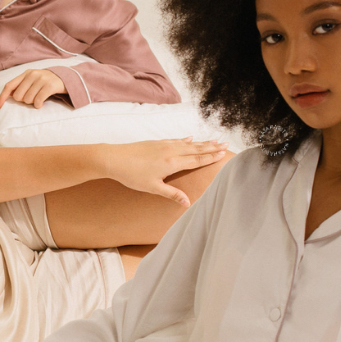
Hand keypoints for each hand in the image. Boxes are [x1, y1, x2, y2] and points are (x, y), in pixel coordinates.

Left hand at [0, 69, 66, 109]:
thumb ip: (21, 85)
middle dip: (23, 101)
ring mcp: (41, 79)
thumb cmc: (46, 82)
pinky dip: (38, 105)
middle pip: (18, 96)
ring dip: (32, 103)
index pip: (9, 86)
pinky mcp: (50, 86)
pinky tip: (41, 103)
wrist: (66, 78)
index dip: (2, 97)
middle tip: (32, 98)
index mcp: (26, 73)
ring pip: (28, 100)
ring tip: (38, 99)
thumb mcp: (33, 80)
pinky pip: (38, 101)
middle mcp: (32, 74)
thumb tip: (7, 95)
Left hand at [102, 138, 228, 206]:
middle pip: (195, 149)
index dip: (210, 157)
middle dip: (211, 147)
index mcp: (172, 163)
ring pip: (187, 143)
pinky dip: (185, 139)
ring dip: (201, 142)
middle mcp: (171, 151)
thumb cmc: (132, 175)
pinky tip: (190, 138)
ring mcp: (164, 145)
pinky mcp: (156, 143)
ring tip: (213, 140)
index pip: (196, 160)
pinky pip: (175, 140)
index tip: (223, 154)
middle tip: (225, 144)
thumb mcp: (153, 188)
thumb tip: (188, 203)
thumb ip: (172, 193)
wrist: (114, 159)